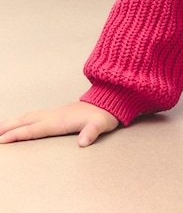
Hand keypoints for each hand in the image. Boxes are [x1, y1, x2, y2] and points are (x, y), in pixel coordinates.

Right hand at [0, 102, 118, 146]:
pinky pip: (35, 116)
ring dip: (13, 122)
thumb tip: (83, 142)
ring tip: (0, 128)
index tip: (3, 140)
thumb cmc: (104, 115)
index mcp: (61, 120)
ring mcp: (55, 113)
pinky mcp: (57, 113)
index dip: (19, 135)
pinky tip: (20, 122)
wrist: (109, 101)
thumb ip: (92, 132)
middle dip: (9, 128)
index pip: (35, 129)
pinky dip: (23, 119)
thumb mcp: (101, 125)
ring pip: (29, 117)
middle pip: (27, 121)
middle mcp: (54, 115)